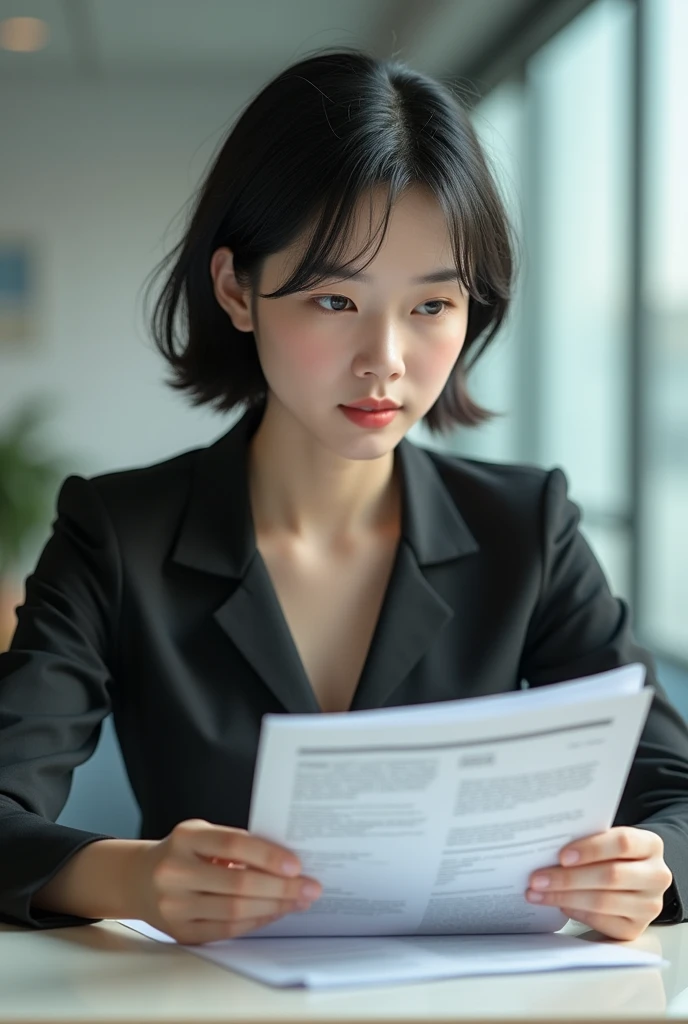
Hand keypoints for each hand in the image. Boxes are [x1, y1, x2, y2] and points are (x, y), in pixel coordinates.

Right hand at [132, 818, 321, 944]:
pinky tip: (274, 912)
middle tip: (310, 888)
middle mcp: (175, 872)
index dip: (267, 855)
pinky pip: (227, 930)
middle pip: (238, 884)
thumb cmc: (182, 852)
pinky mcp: (180, 932)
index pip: (232, 845)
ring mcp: (174, 906)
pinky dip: (256, 921)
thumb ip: (236, 844)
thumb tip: (286, 861)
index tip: (296, 865)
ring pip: (235, 911)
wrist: (139, 878)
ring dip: (274, 907)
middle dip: (281, 888)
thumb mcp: (202, 835)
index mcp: (185, 839)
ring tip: (298, 901)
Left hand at [525, 826, 672, 939]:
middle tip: (537, 878)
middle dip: (568, 878)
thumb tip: (547, 849)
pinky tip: (558, 904)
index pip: (623, 843)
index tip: (562, 856)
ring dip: (564, 897)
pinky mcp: (636, 928)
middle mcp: (656, 876)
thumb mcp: (607, 840)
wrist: (634, 876)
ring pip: (603, 902)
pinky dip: (576, 912)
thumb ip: (588, 840)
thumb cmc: (612, 853)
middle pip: (610, 876)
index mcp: (650, 845)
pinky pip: (601, 922)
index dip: (591, 849)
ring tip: (537, 893)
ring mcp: (649, 905)